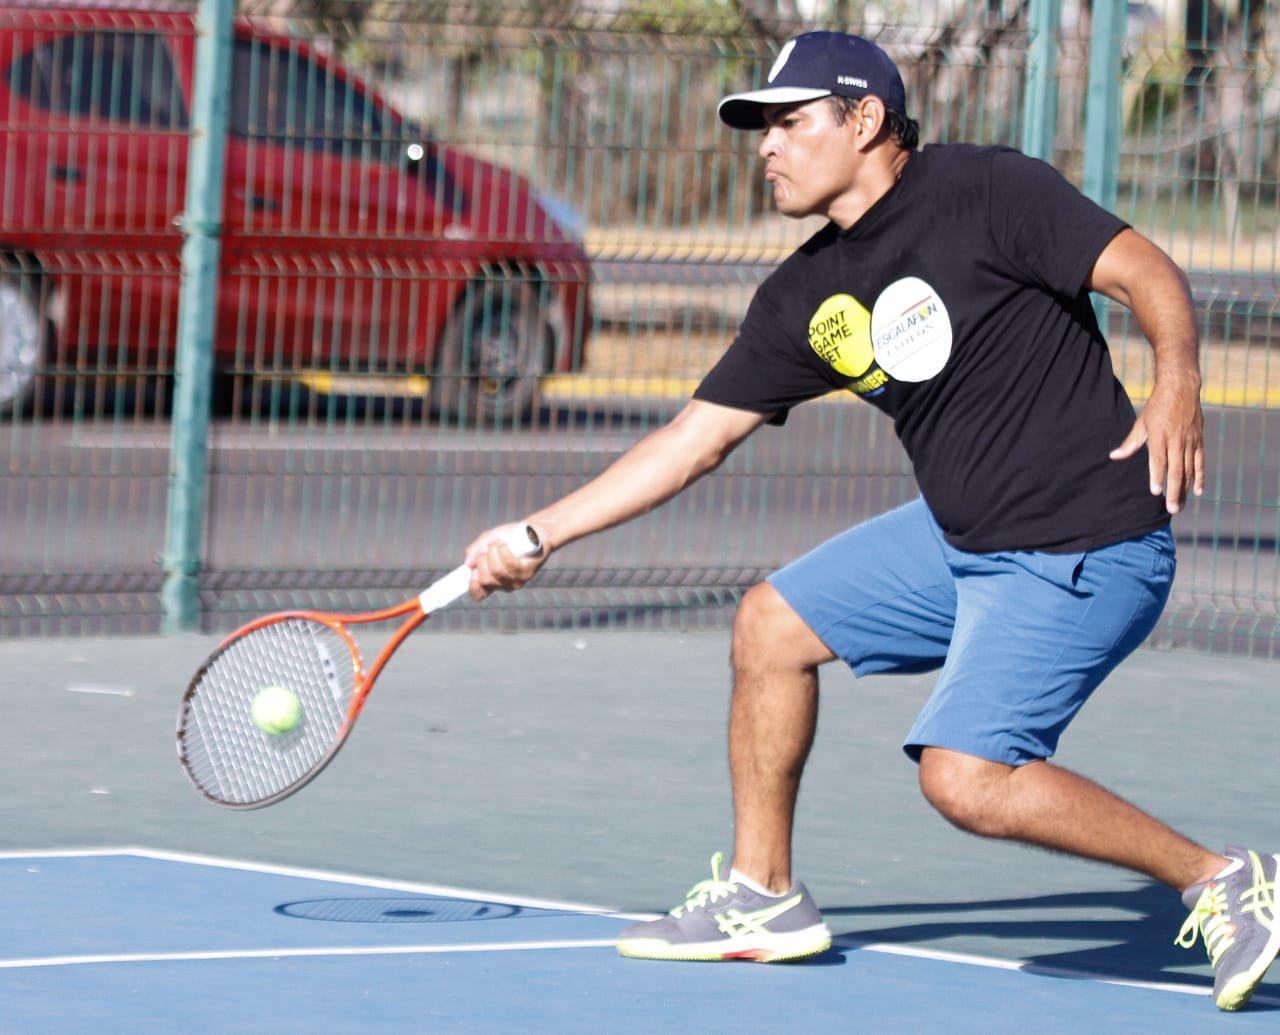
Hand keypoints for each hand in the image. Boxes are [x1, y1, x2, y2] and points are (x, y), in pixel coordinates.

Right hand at [464, 521, 549, 600]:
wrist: (533, 531)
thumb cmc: (509, 537)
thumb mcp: (487, 540)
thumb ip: (475, 550)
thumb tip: (468, 563)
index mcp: (491, 580)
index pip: (478, 595)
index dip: (473, 586)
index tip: (472, 571)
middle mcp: (504, 584)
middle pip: (485, 579)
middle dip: (482, 560)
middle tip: (487, 548)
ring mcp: (517, 580)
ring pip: (496, 570)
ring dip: (493, 551)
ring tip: (499, 542)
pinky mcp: (528, 573)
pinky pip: (511, 564)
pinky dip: (504, 551)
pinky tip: (506, 544)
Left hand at [1110, 375, 1204, 513]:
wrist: (1181, 389)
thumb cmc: (1157, 407)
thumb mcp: (1141, 423)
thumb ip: (1130, 443)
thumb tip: (1114, 456)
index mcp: (1160, 437)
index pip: (1159, 460)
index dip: (1157, 476)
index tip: (1156, 491)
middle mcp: (1176, 441)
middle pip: (1176, 470)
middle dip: (1174, 491)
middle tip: (1172, 509)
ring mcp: (1190, 442)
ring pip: (1188, 470)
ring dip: (1186, 490)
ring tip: (1181, 506)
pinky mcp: (1199, 441)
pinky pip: (1200, 462)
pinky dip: (1200, 477)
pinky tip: (1198, 491)